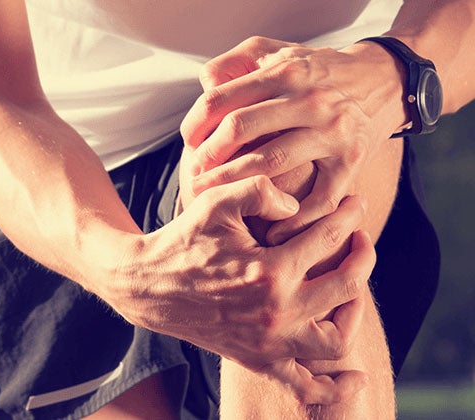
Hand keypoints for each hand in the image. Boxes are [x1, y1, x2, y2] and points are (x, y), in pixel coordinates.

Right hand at [104, 175, 374, 403]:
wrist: (147, 284)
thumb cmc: (183, 239)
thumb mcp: (216, 201)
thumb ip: (260, 190)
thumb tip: (299, 205)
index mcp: (269, 271)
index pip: (330, 239)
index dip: (349, 215)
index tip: (354, 203)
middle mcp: (275, 313)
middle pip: (347, 286)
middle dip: (363, 255)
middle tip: (360, 238)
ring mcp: (268, 342)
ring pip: (337, 339)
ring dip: (355, 312)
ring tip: (351, 290)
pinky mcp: (257, 359)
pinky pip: (305, 386)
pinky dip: (334, 387)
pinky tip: (355, 377)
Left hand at [179, 36, 406, 243]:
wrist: (382, 80)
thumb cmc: (314, 71)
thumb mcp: (274, 52)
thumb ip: (234, 64)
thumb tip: (205, 87)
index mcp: (284, 72)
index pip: (221, 100)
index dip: (196, 125)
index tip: (188, 144)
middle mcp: (309, 100)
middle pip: (240, 129)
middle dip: (209, 157)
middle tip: (194, 177)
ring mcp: (333, 133)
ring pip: (271, 162)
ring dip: (235, 184)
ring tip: (214, 197)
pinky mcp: (352, 162)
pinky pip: (318, 198)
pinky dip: (292, 218)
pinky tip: (268, 228)